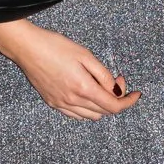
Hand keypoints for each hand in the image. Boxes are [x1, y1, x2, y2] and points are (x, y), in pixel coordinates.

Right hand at [13, 28, 140, 120]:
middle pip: (104, 112)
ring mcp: (61, 104)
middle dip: (116, 98)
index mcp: (83, 88)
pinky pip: (76, 115)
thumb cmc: (56, 47)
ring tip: (101, 86)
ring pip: (91, 116)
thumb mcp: (85, 55)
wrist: (27, 48)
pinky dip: (87, 109)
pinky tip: (87, 94)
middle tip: (116, 80)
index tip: (136, 93)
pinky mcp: (52, 103)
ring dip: (102, 106)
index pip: (114, 106)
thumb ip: (103, 75)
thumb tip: (115, 89)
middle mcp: (72, 101)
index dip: (129, 101)